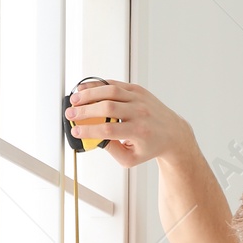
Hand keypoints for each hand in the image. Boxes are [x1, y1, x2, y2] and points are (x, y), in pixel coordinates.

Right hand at [65, 79, 192, 168]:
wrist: (172, 133)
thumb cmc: (150, 146)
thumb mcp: (131, 158)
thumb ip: (111, 150)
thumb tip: (92, 138)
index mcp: (139, 132)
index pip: (109, 130)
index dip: (89, 130)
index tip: (76, 131)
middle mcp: (140, 113)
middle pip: (108, 107)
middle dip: (85, 110)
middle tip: (70, 114)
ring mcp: (140, 99)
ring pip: (110, 91)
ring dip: (89, 93)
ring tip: (74, 99)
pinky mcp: (138, 90)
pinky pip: (115, 84)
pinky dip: (98, 85)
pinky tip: (85, 88)